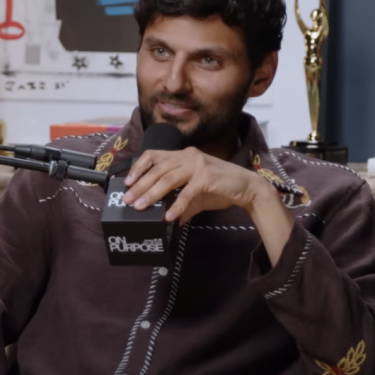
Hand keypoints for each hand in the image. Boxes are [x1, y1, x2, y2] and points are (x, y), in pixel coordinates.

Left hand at [122, 147, 271, 224]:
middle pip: (157, 170)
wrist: (247, 188)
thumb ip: (180, 203)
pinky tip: (169, 217)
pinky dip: (177, 205)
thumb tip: (166, 219)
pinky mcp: (207, 177)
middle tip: (128, 200)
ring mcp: (197, 165)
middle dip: (140, 186)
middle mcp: (188, 156)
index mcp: (183, 155)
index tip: (127, 182)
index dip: (138, 168)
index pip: (154, 155)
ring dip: (152, 194)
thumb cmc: (221, 188)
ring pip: (168, 179)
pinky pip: (187, 192)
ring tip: (141, 207)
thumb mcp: (196, 195)